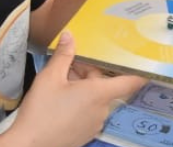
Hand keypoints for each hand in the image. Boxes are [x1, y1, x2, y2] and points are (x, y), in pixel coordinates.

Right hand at [2, 32, 144, 146]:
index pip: (130, 83)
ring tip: (60, 84)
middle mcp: (102, 110)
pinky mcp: (86, 134)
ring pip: (96, 99)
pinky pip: (89, 112)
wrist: (29, 144)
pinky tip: (60, 102)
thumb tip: (70, 36)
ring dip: (83, 89)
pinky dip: (80, 104)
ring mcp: (95, 124)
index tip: (143, 64)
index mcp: (98, 93)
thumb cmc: (41, 110)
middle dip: (89, 74)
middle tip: (68, 67)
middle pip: (104, 86)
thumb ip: (63, 55)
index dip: (139, 73)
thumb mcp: (49, 77)